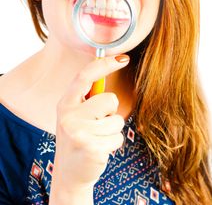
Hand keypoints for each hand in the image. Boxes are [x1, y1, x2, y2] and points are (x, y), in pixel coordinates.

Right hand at [49, 55, 129, 202]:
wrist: (69, 173)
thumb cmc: (79, 136)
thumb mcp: (76, 114)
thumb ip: (88, 96)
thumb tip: (111, 65)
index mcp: (66, 102)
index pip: (85, 76)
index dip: (105, 64)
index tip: (124, 59)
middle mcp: (69, 115)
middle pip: (109, 99)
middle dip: (111, 111)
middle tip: (98, 123)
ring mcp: (78, 132)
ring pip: (117, 120)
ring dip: (113, 130)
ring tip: (97, 138)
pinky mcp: (91, 148)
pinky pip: (118, 137)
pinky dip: (113, 144)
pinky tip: (99, 150)